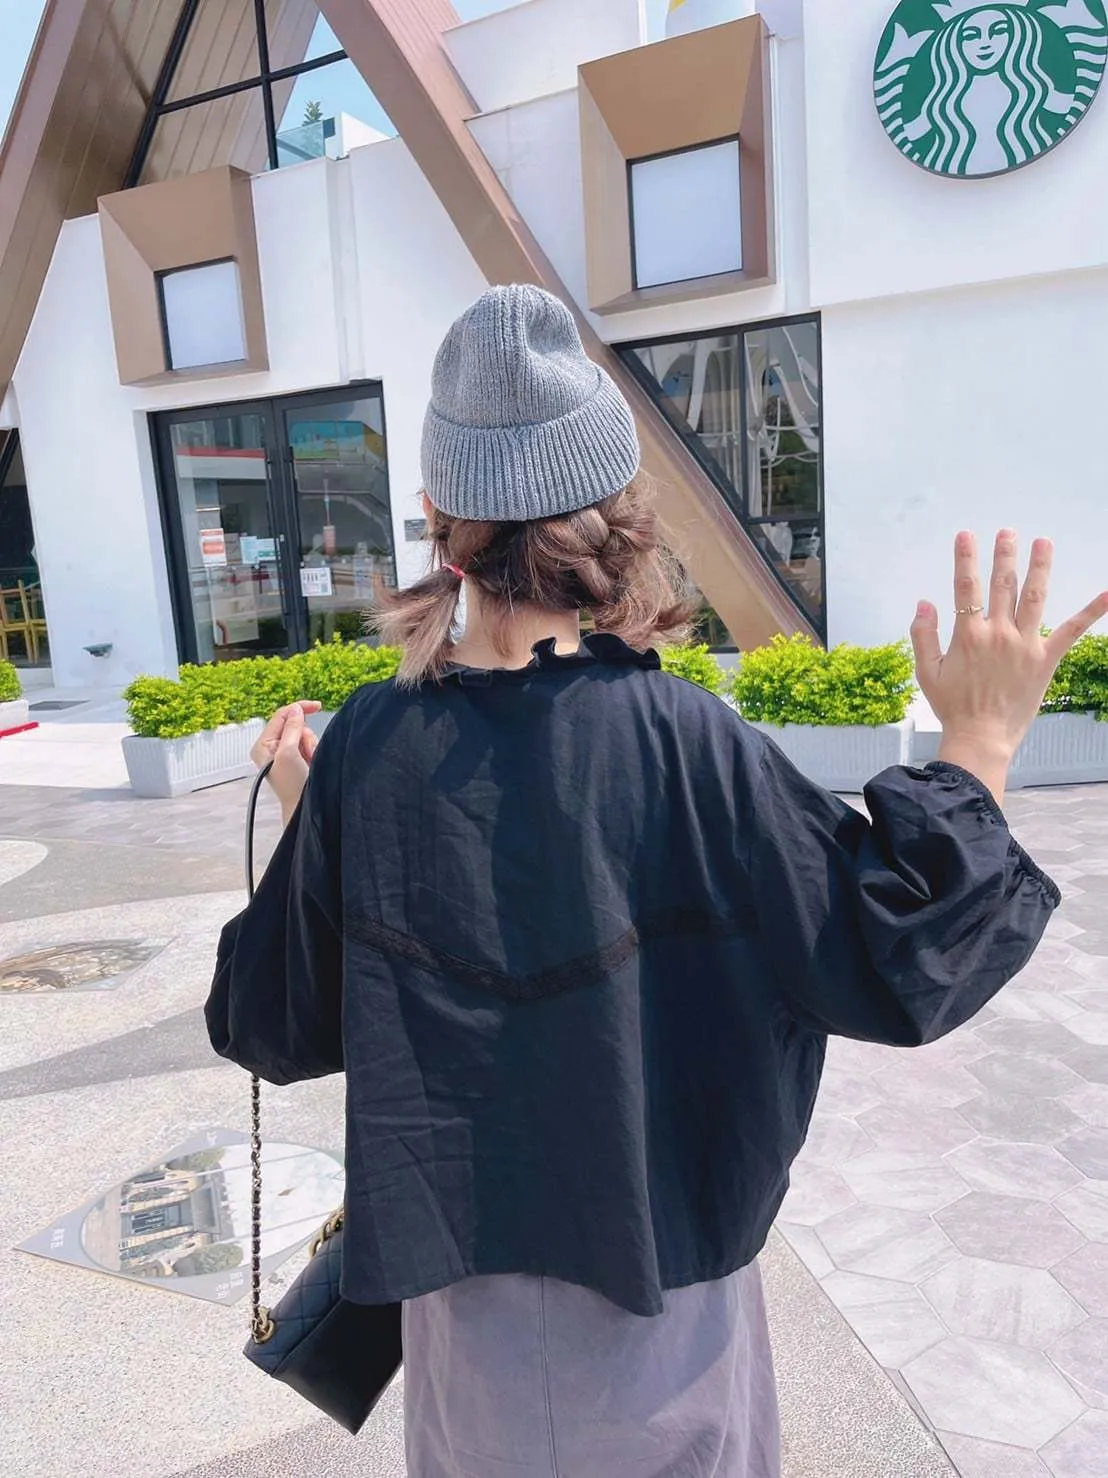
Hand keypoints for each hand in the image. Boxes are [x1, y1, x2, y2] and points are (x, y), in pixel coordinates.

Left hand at [251, 702, 321, 824]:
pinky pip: (310, 743)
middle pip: (294, 724)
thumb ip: (292, 729)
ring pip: (304, 733)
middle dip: (305, 735)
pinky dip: (314, 750)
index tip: (316, 706)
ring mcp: (285, 753)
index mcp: (262, 745)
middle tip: (306, 752)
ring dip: (310, 744)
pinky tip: (311, 762)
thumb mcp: (288, 753)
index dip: (298, 708)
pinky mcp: (297, 758)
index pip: (280, 716)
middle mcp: (272, 747)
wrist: (304, 807)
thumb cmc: (292, 786)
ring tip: (309, 761)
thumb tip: (296, 710)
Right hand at [911, 531, 1107, 799]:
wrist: (981, 737)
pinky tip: (1107, 594)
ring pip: (1034, 597)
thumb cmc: (952, 706)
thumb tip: (924, 602)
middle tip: (1007, 532)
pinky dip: (1091, 612)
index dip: (965, 559)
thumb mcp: (927, 671)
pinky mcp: (1046, 659)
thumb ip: (923, 634)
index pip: (966, 588)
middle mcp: (998, 634)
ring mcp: (1025, 645)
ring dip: (1039, 567)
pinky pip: (1071, 631)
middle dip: (1004, 555)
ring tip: (1043, 542)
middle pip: (1002, 585)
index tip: (966, 536)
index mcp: (968, 635)